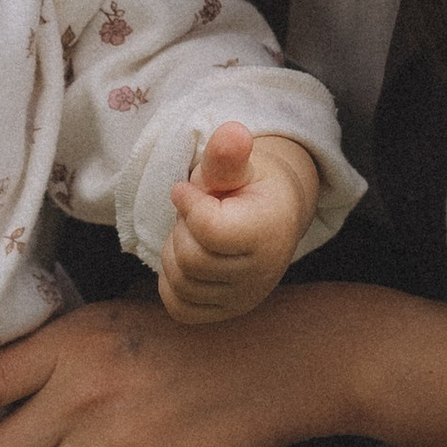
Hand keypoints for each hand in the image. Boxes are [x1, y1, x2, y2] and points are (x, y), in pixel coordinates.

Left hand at [158, 123, 320, 324]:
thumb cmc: (247, 186)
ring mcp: (244, 298)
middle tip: (195, 214)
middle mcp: (262, 272)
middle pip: (190, 259)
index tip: (188, 189)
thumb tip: (232, 133)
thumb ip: (227, 155)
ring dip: (175, 254)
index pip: (208, 229)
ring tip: (194, 235)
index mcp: (268, 230)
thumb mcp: (238, 165)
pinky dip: (173, 282)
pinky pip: (179, 307)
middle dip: (182, 230)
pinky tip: (188, 259)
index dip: (188, 203)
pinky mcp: (226, 313)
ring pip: (181, 284)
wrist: (273, 217)